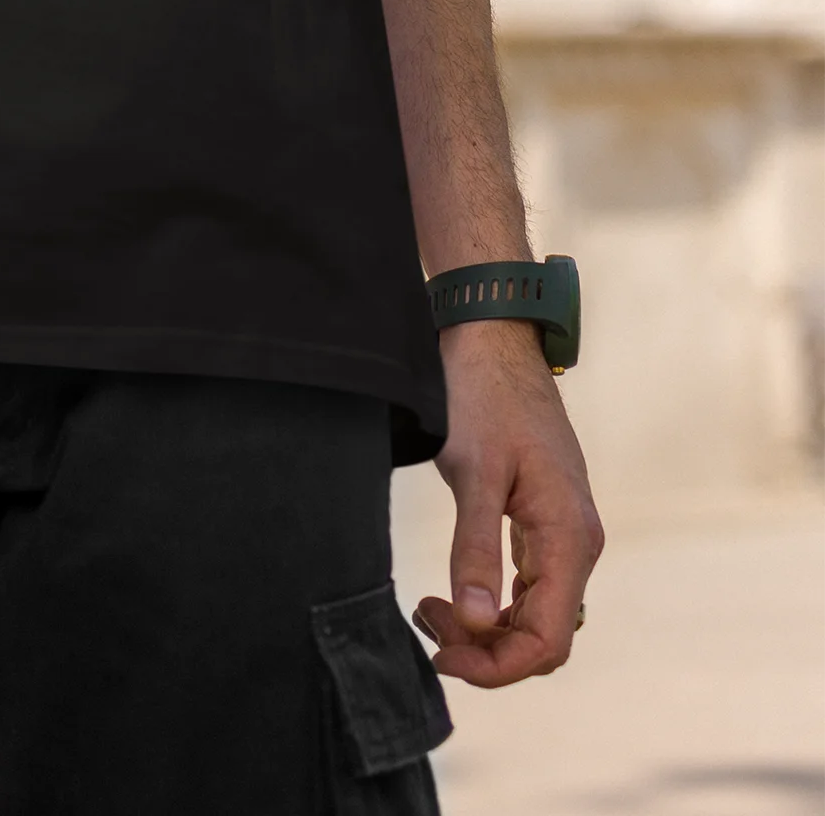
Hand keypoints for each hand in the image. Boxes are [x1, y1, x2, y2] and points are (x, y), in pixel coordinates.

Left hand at [415, 322, 602, 685]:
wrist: (496, 340)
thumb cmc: (484, 398)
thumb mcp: (474, 472)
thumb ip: (477, 550)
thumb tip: (476, 624)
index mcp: (569, 538)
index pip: (547, 640)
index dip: (497, 666)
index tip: (442, 655)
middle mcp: (578, 545)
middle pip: (544, 638)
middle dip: (487, 650)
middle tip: (428, 625)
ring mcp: (565, 535)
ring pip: (536, 617)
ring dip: (488, 630)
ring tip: (432, 608)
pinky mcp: (546, 524)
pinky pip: (530, 589)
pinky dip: (494, 604)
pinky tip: (455, 594)